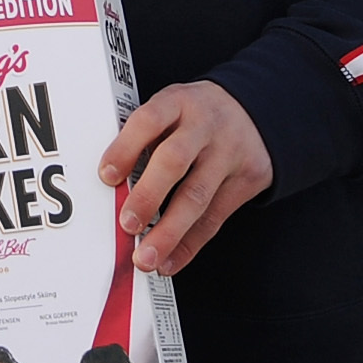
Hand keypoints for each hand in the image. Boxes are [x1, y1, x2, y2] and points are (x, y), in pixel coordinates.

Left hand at [97, 81, 272, 276]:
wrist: (255, 111)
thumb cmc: (196, 115)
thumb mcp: (172, 108)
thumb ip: (145, 137)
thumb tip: (111, 185)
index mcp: (178, 102)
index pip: (149, 120)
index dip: (126, 148)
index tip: (107, 177)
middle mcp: (205, 126)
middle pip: (175, 160)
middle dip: (148, 196)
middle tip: (127, 224)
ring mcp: (228, 153)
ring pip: (198, 195)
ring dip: (169, 232)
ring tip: (146, 257)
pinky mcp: (246, 180)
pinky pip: (215, 218)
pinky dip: (190, 244)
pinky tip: (170, 260)